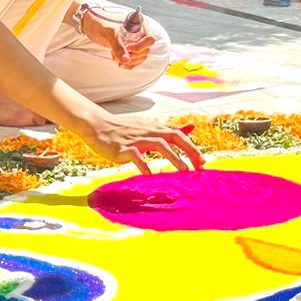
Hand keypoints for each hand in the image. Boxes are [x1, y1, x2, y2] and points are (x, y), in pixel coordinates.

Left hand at [80, 8, 154, 70]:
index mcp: (139, 23)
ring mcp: (134, 41)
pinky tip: (118, 61)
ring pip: (141, 57)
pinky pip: (135, 60)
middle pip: (146, 50)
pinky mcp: (128, 48)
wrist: (90, 23)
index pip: (150, 39)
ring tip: (115, 58)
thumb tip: (126, 60)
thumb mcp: (109, 32)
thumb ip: (118, 46)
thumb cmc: (100, 22)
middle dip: (133, 56)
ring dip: (130, 61)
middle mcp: (139, 32)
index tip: (128, 48)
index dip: (141, 46)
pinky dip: (128, 64)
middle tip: (118, 55)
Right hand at [82, 112, 203, 174]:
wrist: (97, 125)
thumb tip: (191, 126)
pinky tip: (149, 174)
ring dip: (173, 157)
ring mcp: (136, 139)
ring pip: (159, 144)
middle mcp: (149, 132)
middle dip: (190, 150)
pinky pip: (135, 156)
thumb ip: (170, 129)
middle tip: (200, 166)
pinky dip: (144, 164)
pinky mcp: (123, 148)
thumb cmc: (125, 128)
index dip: (193, 147)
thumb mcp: (150, 126)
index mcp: (156, 127)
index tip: (203, 162)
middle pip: (174, 137)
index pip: (180, 135)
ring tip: (184, 170)